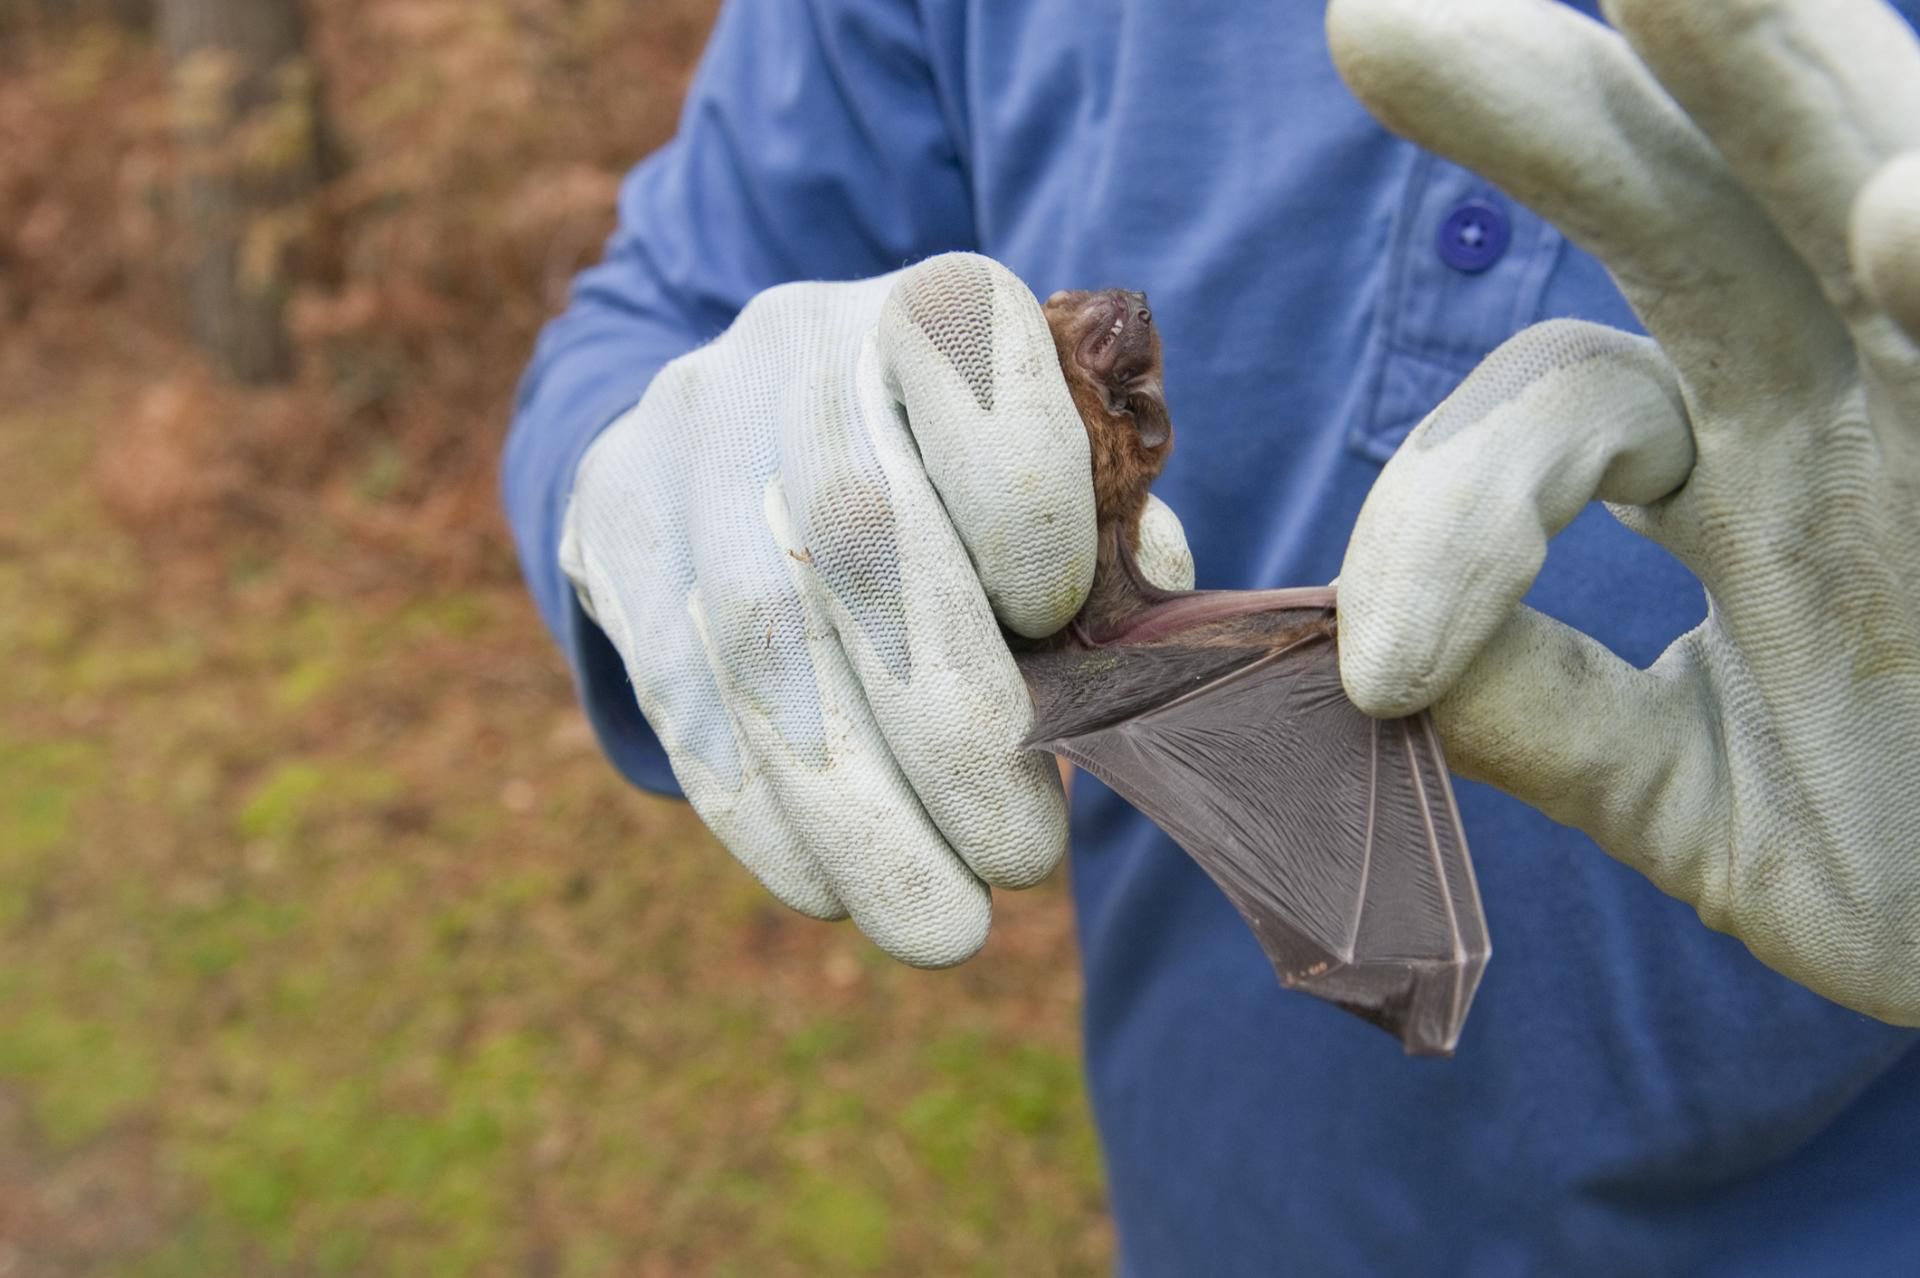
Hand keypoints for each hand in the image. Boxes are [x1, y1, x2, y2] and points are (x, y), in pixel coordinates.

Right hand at [561, 253, 1191, 965]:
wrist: (762, 408)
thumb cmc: (957, 464)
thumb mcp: (1048, 466)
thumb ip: (1105, 541)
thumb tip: (1137, 654)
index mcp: (929, 304)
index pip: (969, 355)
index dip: (1023, 501)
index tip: (1058, 624)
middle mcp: (794, 349)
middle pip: (857, 529)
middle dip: (947, 722)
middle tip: (1024, 860)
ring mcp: (684, 435)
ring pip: (757, 636)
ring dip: (854, 809)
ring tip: (939, 926)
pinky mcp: (614, 524)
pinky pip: (677, 683)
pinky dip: (756, 810)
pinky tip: (823, 891)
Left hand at [1327, 0, 1919, 1020]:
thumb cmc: (1918, 859)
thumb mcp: (1697, 801)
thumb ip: (1547, 718)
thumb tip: (1382, 662)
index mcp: (1737, 458)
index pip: (1558, 399)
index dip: (1455, 508)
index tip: (1388, 672)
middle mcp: (1845, 394)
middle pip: (1688, 204)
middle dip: (1556, 109)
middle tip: (1366, 16)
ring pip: (1863, 186)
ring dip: (1774, 76)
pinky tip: (1904, 224)